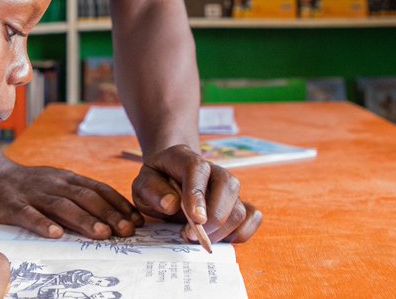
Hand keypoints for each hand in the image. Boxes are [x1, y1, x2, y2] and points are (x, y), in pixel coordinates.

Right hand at [0, 159, 143, 239]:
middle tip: (128, 231)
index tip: (137, 220)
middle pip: (85, 198)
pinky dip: (43, 224)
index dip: (119, 204)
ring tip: (102, 234)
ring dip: (84, 220)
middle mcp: (53, 184)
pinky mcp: (12, 205)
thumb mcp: (56, 184)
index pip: (98, 189)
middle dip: (109, 214)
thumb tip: (113, 215)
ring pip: (62, 206)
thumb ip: (79, 196)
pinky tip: (56, 234)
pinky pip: (28, 215)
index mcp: (66, 179)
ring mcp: (33, 194)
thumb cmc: (27, 185)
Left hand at [131, 144, 262, 243]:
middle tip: (190, 236)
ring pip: (239, 207)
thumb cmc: (157, 182)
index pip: (198, 169)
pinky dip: (241, 232)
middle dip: (213, 218)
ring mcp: (228, 187)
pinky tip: (220, 238)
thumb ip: (152, 190)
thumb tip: (171, 204)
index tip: (195, 219)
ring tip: (198, 238)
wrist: (170, 179)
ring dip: (221, 231)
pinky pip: (253, 217)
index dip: (198, 194)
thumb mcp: (142, 184)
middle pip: (228, 186)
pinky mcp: (238, 203)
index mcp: (185, 158)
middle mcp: (213, 170)